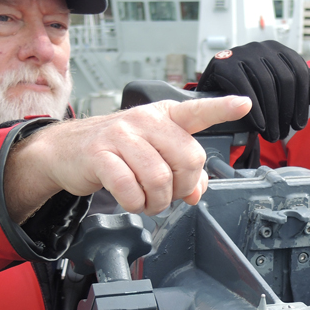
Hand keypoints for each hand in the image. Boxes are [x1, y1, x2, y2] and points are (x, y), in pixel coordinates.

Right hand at [4, 96, 251, 219]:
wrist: (65, 151)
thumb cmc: (115, 151)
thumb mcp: (152, 153)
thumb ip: (180, 169)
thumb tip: (197, 192)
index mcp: (164, 116)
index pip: (197, 111)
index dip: (222, 109)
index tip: (245, 104)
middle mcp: (145, 120)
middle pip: (188, 159)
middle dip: (183, 187)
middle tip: (169, 195)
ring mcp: (121, 134)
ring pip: (160, 179)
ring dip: (158, 202)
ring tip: (148, 202)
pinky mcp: (100, 154)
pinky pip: (130, 189)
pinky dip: (135, 204)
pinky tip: (131, 201)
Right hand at [196, 41, 309, 141]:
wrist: (218, 95)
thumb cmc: (256, 95)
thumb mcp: (288, 91)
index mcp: (281, 51)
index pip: (300, 74)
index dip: (301, 103)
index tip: (299, 125)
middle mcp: (263, 46)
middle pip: (283, 80)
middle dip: (285, 112)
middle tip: (282, 134)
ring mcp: (242, 52)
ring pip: (265, 84)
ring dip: (270, 115)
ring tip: (270, 134)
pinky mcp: (224, 62)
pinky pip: (244, 87)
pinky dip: (254, 110)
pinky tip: (258, 125)